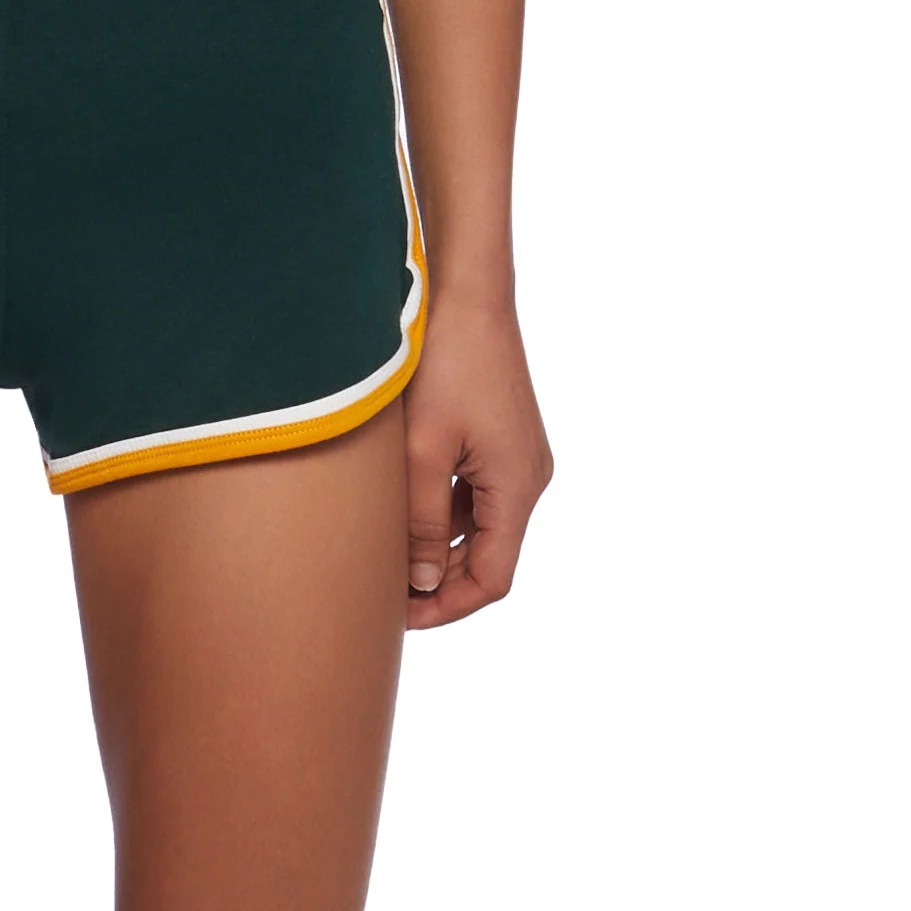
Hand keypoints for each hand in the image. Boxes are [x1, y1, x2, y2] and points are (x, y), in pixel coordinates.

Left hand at [402, 293, 552, 629]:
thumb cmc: (443, 362)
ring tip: (385, 561)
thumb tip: (422, 583)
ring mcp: (517, 460)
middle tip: (382, 597)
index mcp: (517, 486)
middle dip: (439, 585)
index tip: (400, 618)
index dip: (448, 607)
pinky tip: (401, 518)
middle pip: (488, 559)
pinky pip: (475, 499)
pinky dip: (442, 519)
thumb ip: (420, 523)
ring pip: (479, 531)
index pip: (493, 578)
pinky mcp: (501, 443)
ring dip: (437, 552)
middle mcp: (528, 478)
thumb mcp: (421, 452)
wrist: (466, 292)